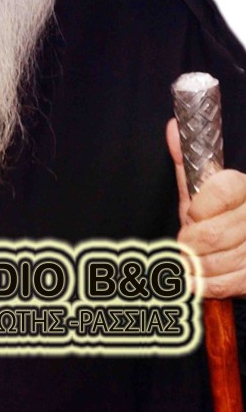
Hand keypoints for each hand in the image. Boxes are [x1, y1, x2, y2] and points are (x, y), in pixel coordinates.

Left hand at [166, 118, 245, 297]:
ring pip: (218, 261)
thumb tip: (173, 127)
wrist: (242, 249)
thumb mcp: (200, 190)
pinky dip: (204, 284)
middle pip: (214, 233)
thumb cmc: (216, 217)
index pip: (220, 191)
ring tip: (192, 260)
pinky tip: (197, 279)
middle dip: (190, 243)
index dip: (198, 209)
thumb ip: (186, 162)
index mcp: (245, 188)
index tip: (191, 215)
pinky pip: (225, 284)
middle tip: (185, 243)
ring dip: (196, 265)